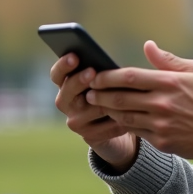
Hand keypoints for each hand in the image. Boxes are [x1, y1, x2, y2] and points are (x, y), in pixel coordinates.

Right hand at [50, 54, 138, 170]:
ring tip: (125, 91)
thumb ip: (99, 72)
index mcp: (65, 85)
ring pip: (94, 108)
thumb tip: (104, 61)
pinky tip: (135, 112)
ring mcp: (75, 122)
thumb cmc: (110, 93)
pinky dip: (122, 117)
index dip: (63, 65)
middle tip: (92, 72)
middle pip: (69, 91)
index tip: (74, 56)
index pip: (57, 74)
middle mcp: (65, 104)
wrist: (114, 126)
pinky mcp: (89, 137)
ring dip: (111, 100)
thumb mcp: (103, 81)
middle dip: (80, 80)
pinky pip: (107, 125)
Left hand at [85, 41, 192, 161]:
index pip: (129, 77)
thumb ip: (168, 60)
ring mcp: (161, 124)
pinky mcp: (162, 141)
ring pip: (124, 116)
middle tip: (88, 92)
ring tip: (98, 104)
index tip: (96, 75)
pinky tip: (117, 118)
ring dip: (108, 110)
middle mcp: (163, 104)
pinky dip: (123, 124)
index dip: (108, 77)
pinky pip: (136, 132)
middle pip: (120, 98)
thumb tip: (147, 46)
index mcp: (170, 82)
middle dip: (100, 95)